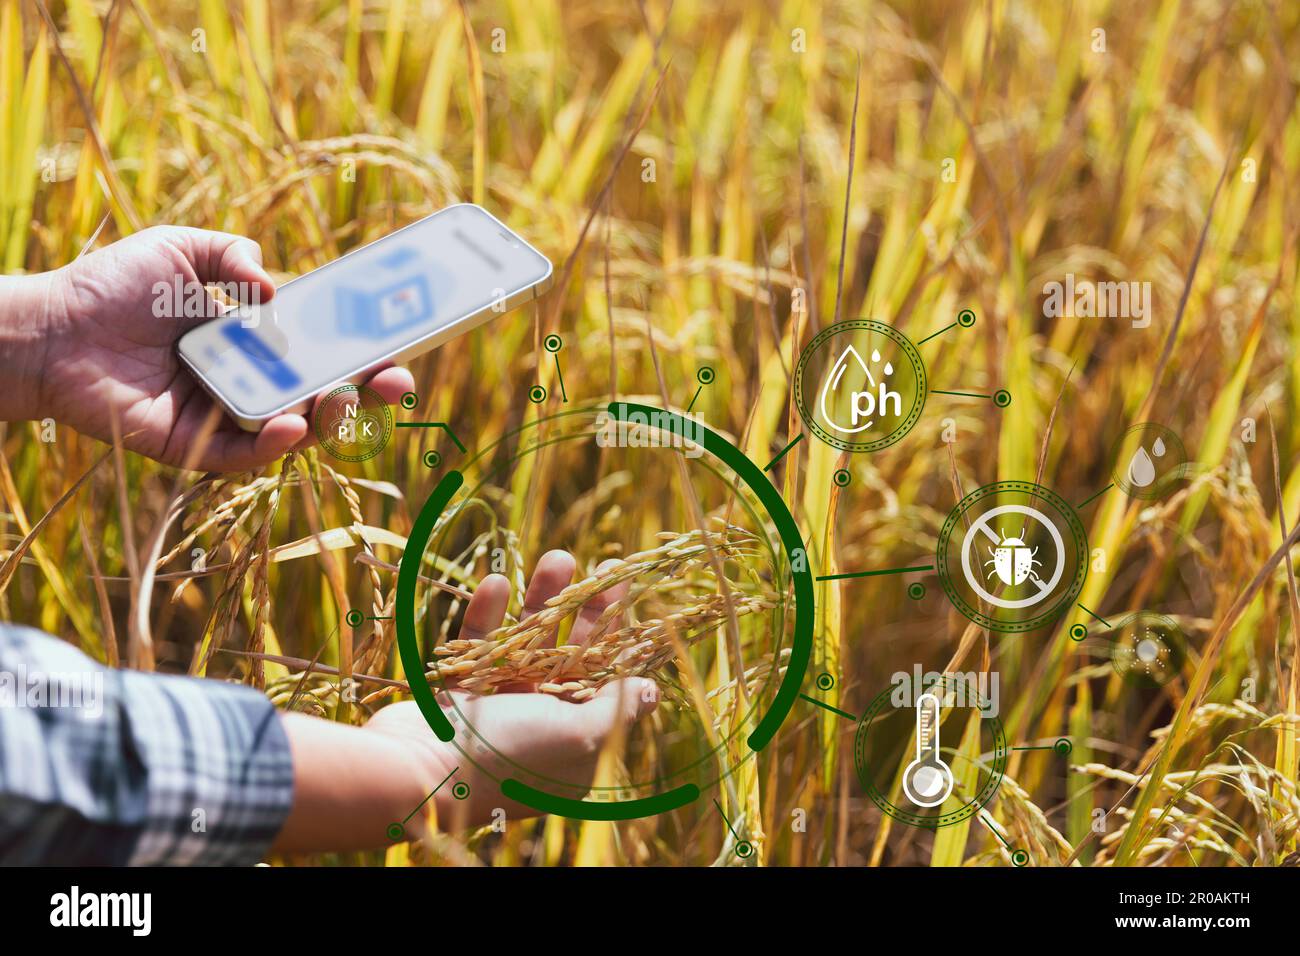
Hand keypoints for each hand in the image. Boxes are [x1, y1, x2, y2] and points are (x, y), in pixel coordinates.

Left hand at [20, 226, 413, 470]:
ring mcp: (224, 417)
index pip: (321, 347)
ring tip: (344, 397)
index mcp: (252, 338)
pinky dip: (274, 445)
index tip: (400, 341)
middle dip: (366, 391)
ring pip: (295, 429)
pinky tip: (292, 424)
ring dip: (329, 417)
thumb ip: (231, 255)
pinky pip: (244, 455)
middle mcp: (247, 380)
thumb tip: (276, 289)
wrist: (50, 327)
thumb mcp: (179, 250)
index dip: (363, 348)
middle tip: (395, 382)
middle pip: (322, 394)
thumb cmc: (109, 286)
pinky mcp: (194, 448)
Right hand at [364, 550, 658, 828]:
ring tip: (559, 557)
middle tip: (607, 567)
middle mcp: (541, 730)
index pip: (609, 685)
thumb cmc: (510, 754)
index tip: (634, 601)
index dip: (624, 641)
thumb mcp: (581, 734)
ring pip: (529, 645)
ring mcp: (499, 713)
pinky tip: (495, 582)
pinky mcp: (458, 697)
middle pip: (574, 659)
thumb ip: (619, 709)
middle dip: (589, 612)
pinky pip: (479, 649)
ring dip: (543, 602)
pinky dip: (487, 617)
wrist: (417, 773)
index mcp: (576, 747)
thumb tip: (653, 692)